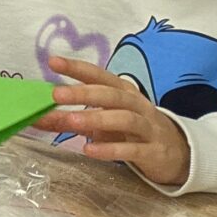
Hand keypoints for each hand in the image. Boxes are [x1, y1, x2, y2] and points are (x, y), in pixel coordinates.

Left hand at [41, 55, 191, 187]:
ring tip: (71, 120)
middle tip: (56, 94)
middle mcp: (136, 105)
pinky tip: (89, 150)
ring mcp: (147, 128)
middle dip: (84, 92)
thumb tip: (38, 116)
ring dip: (96, 118)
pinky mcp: (153, 152)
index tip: (53, 61)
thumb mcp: (104, 122)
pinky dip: (110, 149)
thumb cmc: (133, 132)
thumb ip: (72, 117)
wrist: (178, 154)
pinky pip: (132, 149)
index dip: (77, 68)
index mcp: (123, 92)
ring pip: (123, 119)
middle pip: (111, 95)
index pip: (99, 76)